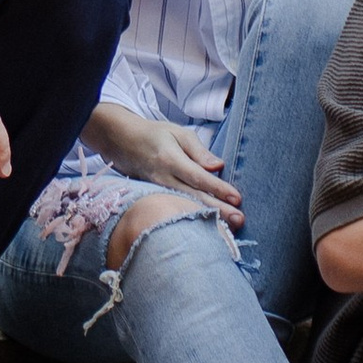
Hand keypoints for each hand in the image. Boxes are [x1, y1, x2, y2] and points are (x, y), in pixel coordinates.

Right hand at [85, 99, 242, 217]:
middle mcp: (164, 179)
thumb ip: (199, 151)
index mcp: (171, 159)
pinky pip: (177, 209)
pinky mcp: (156, 199)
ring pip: (185, 207)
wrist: (123, 143)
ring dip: (207, 218)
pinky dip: (193, 218)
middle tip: (239, 220)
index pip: (198, 177)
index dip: (218, 188)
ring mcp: (158, 191)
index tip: (237, 198)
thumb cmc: (155, 135)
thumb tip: (218, 166)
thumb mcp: (178, 133)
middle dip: (218, 210)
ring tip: (230, 229)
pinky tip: (208, 227)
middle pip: (194, 197)